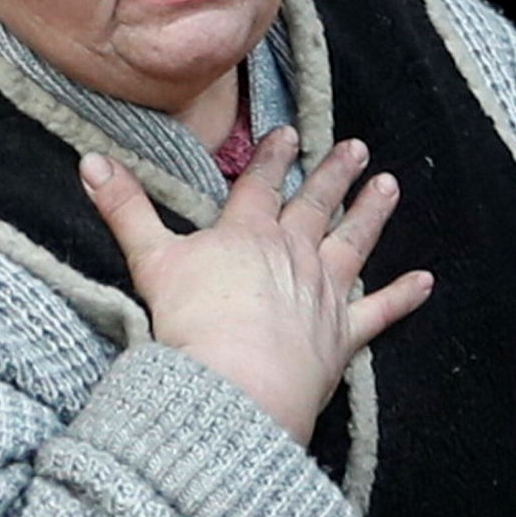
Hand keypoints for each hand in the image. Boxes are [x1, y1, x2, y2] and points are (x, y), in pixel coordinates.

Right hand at [79, 130, 433, 445]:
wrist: (235, 382)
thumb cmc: (191, 323)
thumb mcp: (150, 260)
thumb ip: (125, 210)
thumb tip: (90, 161)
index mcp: (247, 233)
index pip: (262, 184)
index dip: (275, 157)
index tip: (289, 133)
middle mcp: (292, 253)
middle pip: (315, 205)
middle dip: (333, 173)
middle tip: (356, 147)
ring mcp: (323, 292)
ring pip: (353, 243)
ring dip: (372, 212)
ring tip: (389, 184)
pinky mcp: (342, 335)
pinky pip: (381, 312)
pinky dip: (403, 296)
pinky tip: (425, 281)